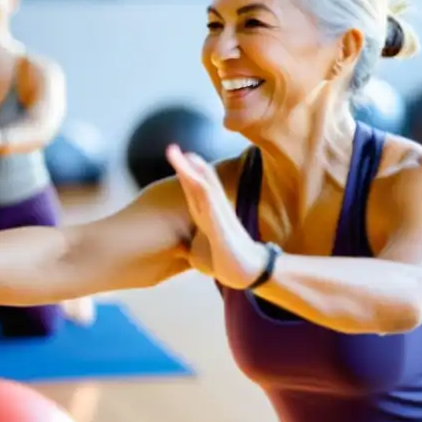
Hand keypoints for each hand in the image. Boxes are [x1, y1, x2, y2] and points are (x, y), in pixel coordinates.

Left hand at [166, 144, 267, 289]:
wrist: (248, 273)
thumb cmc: (228, 262)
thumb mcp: (204, 252)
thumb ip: (194, 245)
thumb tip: (183, 250)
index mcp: (208, 217)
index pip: (194, 193)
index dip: (185, 177)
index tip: (176, 160)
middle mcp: (214, 211)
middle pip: (198, 184)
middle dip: (186, 167)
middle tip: (173, 149)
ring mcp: (218, 215)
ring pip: (204, 187)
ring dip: (191, 171)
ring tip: (183, 154)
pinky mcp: (220, 224)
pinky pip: (209, 202)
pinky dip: (201, 187)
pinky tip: (193, 176)